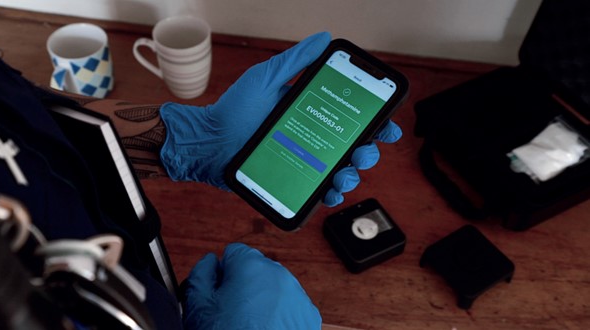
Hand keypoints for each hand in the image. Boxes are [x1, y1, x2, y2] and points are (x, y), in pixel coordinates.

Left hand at [159, 31, 401, 205]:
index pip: (352, 118)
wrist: (210, 143)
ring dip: (352, 175)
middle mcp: (312, 137)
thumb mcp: (265, 79)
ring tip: (344, 175)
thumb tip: (323, 38)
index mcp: (311, 113)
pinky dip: (330, 195)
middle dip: (367, 153)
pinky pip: (318, 193)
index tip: (387, 126)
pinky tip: (330, 193)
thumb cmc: (234, 110)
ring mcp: (304, 161)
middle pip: (354, 148)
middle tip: (361, 152)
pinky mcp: (293, 181)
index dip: (376, 123)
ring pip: (341, 172)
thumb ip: (294, 61)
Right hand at [182, 243, 321, 329]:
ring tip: (249, 328)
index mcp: (251, 266)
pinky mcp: (308, 315)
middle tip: (232, 315)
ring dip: (262, 301)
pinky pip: (290, 307)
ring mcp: (297, 294)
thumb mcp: (199, 307)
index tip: (220, 292)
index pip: (233, 253)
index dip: (222, 274)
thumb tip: (210, 262)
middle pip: (256, 269)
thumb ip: (201, 275)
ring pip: (274, 289)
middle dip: (244, 286)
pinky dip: (279, 317)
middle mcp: (278, 275)